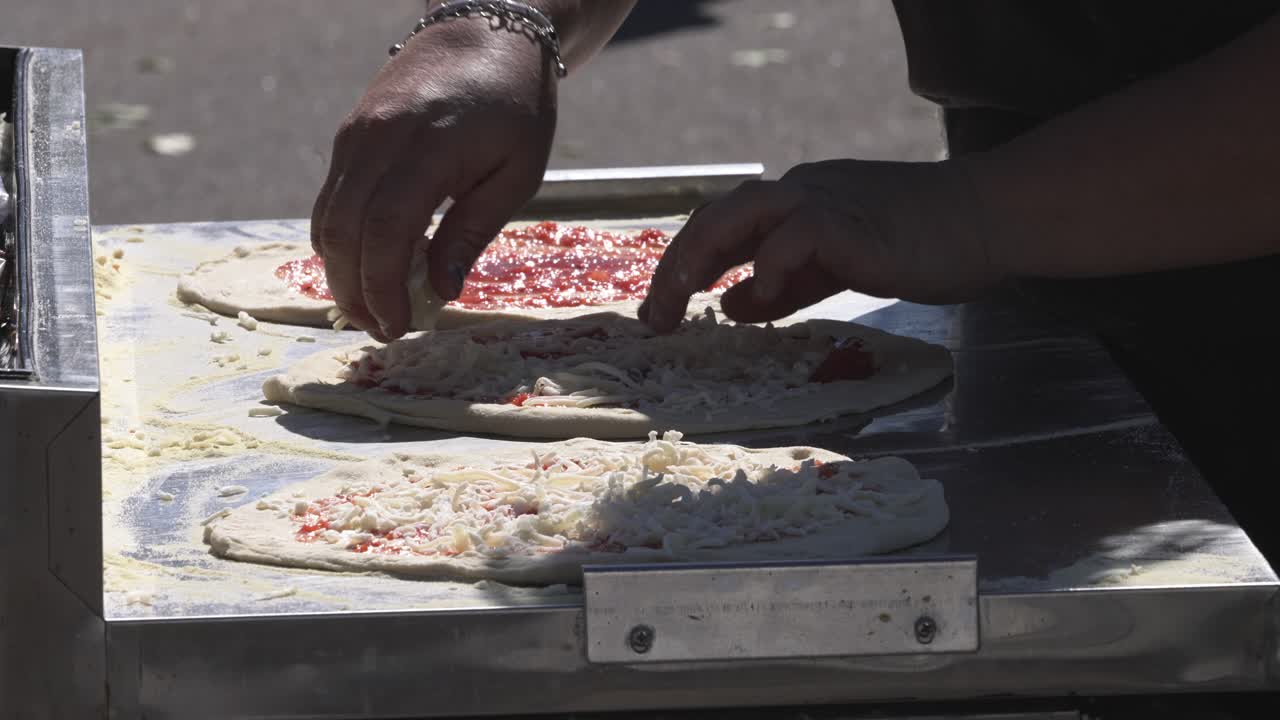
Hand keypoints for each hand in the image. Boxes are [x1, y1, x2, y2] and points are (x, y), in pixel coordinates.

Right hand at [312, 20, 556, 340]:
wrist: (483, 33)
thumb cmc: (514, 105)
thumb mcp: (516, 172)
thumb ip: (473, 231)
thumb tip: (439, 291)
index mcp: (427, 147)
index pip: (384, 230)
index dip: (383, 288)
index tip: (399, 327)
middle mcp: (377, 139)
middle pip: (343, 231)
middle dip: (355, 292)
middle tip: (384, 330)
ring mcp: (355, 136)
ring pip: (327, 218)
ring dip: (342, 273)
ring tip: (374, 308)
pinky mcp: (349, 137)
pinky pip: (331, 199)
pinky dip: (341, 241)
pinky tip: (369, 267)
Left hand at [638, 159, 1001, 331]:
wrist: (986, 219)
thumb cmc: (919, 245)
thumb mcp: (835, 270)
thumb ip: (786, 286)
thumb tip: (732, 306)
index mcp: (796, 204)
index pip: (722, 225)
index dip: (684, 263)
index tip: (664, 308)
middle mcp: (801, 194)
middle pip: (716, 216)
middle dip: (676, 265)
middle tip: (656, 317)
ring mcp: (825, 202)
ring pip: (740, 214)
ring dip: (702, 257)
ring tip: (681, 301)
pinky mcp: (851, 221)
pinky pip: (795, 236)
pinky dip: (770, 266)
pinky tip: (762, 299)